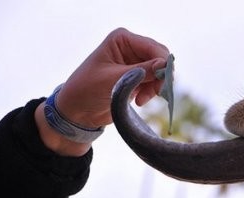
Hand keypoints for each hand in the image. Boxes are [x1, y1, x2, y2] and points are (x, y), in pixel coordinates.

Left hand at [35, 28, 169, 155]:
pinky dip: (151, 92)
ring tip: (141, 100)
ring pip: (160, 72)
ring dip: (155, 87)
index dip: (162, 63)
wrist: (78, 110)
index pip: (153, 47)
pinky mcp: (138, 77)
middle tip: (155, 93)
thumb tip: (165, 65)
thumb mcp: (115, 80)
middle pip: (160, 58)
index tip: (163, 81)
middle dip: (160, 76)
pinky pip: (155, 82)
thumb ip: (142, 71)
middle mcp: (131, 48)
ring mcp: (135, 62)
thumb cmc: (88, 89)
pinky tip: (139, 101)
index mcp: (122, 40)